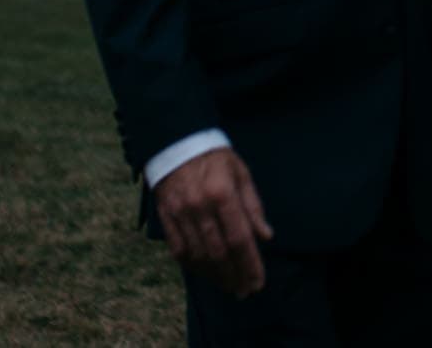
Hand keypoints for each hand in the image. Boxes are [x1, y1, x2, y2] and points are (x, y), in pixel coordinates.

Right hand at [155, 148, 273, 298]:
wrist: (176, 141)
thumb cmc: (215, 158)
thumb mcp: (241, 174)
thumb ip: (253, 206)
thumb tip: (266, 236)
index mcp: (222, 193)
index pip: (239, 238)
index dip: (250, 264)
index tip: (257, 282)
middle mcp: (200, 207)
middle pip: (219, 252)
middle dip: (234, 275)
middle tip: (244, 290)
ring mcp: (180, 213)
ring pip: (198, 255)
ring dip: (215, 275)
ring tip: (229, 285)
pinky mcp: (165, 217)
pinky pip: (178, 250)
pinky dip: (193, 266)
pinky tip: (205, 273)